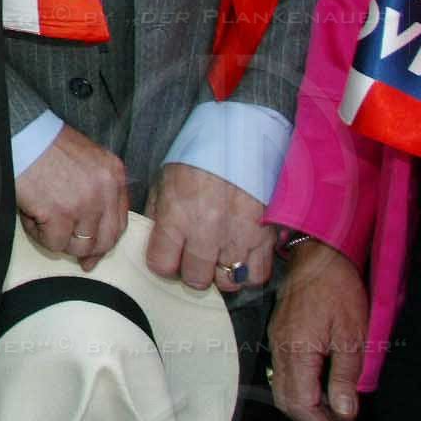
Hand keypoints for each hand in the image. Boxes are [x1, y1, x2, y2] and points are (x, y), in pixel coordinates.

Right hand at [15, 123, 127, 269]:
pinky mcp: (60, 214)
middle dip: (89, 252)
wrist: (20, 133)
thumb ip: (96, 188)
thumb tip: (90, 229)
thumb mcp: (86, 160)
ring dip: (60, 240)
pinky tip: (31, 217)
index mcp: (114, 175)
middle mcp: (105, 191)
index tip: (95, 252)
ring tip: (42, 221)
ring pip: (79, 246)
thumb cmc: (45, 144)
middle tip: (77, 259)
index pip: (119, 221)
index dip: (106, 240)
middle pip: (105, 239)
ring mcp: (84, 204)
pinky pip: (55, 243)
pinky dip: (40, 235)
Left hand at [147, 162, 273, 292]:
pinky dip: (247, 273)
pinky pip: (256, 275)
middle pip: (195, 279)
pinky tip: (240, 257)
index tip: (167, 255)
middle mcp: (207, 232)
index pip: (162, 264)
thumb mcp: (166, 180)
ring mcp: (238, 238)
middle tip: (193, 257)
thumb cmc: (200, 158)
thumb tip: (155, 242)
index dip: (163, 263)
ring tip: (218, 257)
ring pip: (227, 282)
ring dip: (220, 274)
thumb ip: (159, 214)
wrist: (242, 139)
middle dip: (191, 271)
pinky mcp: (265, 238)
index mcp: (177, 216)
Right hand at [268, 239, 367, 420]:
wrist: (318, 255)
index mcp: (297, 351)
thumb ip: (345, 377)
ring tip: (337, 414)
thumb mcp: (352, 335)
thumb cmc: (338, 290)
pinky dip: (302, 390)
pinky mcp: (281, 334)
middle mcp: (280, 348)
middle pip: (287, 400)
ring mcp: (277, 340)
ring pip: (283, 388)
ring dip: (308, 408)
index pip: (302, 403)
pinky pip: (285, 372)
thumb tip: (344, 412)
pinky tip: (324, 389)